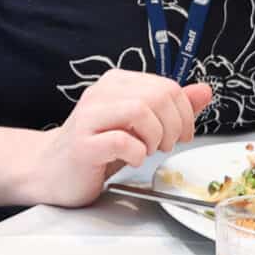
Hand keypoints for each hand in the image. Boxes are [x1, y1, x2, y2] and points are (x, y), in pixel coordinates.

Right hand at [32, 69, 212, 206]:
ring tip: (148, 151)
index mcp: (116, 83)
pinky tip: (132, 160)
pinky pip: (122, 141)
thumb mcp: (140, 126)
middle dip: (173, 126)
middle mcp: (100, 94)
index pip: (166, 86)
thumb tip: (204, 90)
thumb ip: (172, 108)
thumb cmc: (97, 149)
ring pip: (140, 110)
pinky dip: (136, 154)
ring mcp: (88, 118)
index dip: (184, 113)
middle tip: (166, 145)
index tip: (181, 134)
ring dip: (155, 137)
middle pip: (157, 95)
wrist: (50, 171)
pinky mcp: (82, 144)